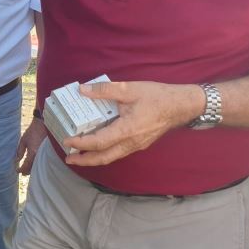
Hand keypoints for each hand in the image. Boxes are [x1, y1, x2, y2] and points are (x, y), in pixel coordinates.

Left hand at [15, 116, 46, 174]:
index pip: (26, 166)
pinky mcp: (47, 153)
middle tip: (22, 172)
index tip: (17, 170)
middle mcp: (39, 156)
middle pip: (33, 169)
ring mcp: (44, 155)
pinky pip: (42, 162)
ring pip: (38, 166)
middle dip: (27, 172)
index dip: (21, 170)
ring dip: (32, 169)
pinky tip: (34, 165)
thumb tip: (17, 160)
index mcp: (32, 153)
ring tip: (27, 170)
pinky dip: (37, 165)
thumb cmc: (32, 132)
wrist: (43, 125)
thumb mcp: (23, 141)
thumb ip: (20, 151)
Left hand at [64, 80, 202, 166]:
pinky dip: (105, 152)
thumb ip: (104, 90)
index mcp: (127, 130)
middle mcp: (131, 142)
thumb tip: (82, 90)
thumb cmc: (157, 97)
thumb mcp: (129, 89)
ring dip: (94, 158)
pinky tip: (99, 146)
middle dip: (85, 160)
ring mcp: (137, 145)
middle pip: (104, 157)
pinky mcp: (140, 143)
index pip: (99, 142)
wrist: (182, 105)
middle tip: (69, 158)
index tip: (67, 141)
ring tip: (80, 155)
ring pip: (112, 156)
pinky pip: (119, 152)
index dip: (81, 143)